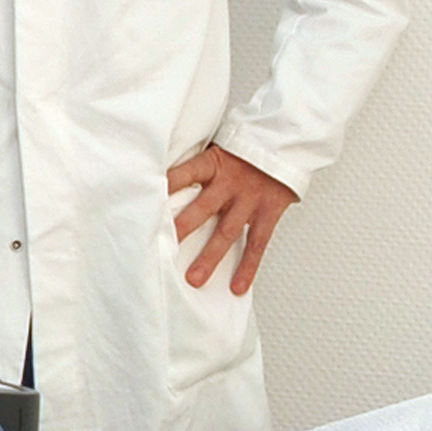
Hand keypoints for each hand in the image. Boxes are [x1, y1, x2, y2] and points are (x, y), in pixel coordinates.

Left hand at [166, 145, 298, 294]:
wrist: (284, 144)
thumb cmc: (244, 149)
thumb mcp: (218, 147)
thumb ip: (197, 165)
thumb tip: (161, 174)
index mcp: (214, 163)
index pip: (185, 173)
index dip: (167, 187)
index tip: (146, 203)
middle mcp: (230, 183)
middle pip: (201, 209)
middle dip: (181, 230)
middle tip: (160, 250)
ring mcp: (250, 199)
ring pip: (226, 233)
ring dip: (210, 258)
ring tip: (194, 279)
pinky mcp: (268, 212)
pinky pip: (257, 244)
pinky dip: (248, 267)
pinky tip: (237, 286)